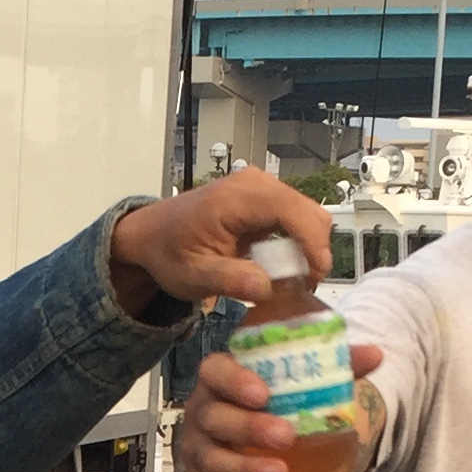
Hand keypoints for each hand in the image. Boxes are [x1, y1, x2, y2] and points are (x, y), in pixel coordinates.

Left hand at [109, 168, 335, 316]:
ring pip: (306, 215)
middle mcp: (253, 184)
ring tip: (287, 280)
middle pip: (306, 210)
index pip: (287, 208)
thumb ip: (228, 280)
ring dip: (306, 249)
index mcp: (233, 199)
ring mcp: (261, 188)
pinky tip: (278, 267)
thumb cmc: (169, 252)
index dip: (311, 239)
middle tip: (303, 286)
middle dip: (313, 250)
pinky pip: (296, 220)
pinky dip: (297, 245)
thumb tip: (265, 287)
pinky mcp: (266, 199)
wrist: (153, 235)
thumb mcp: (192, 276)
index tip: (317, 272)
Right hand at [180, 340, 384, 471]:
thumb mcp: (303, 382)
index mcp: (222, 377)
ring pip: (210, 458)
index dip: (234, 381)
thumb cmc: (277, 402)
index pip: (216, 371)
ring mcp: (197, 445)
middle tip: (286, 437)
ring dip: (243, 469)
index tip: (264, 394)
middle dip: (248, 428)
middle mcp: (203, 409)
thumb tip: (374, 355)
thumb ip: (333, 367)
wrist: (261, 437)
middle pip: (214, 417)